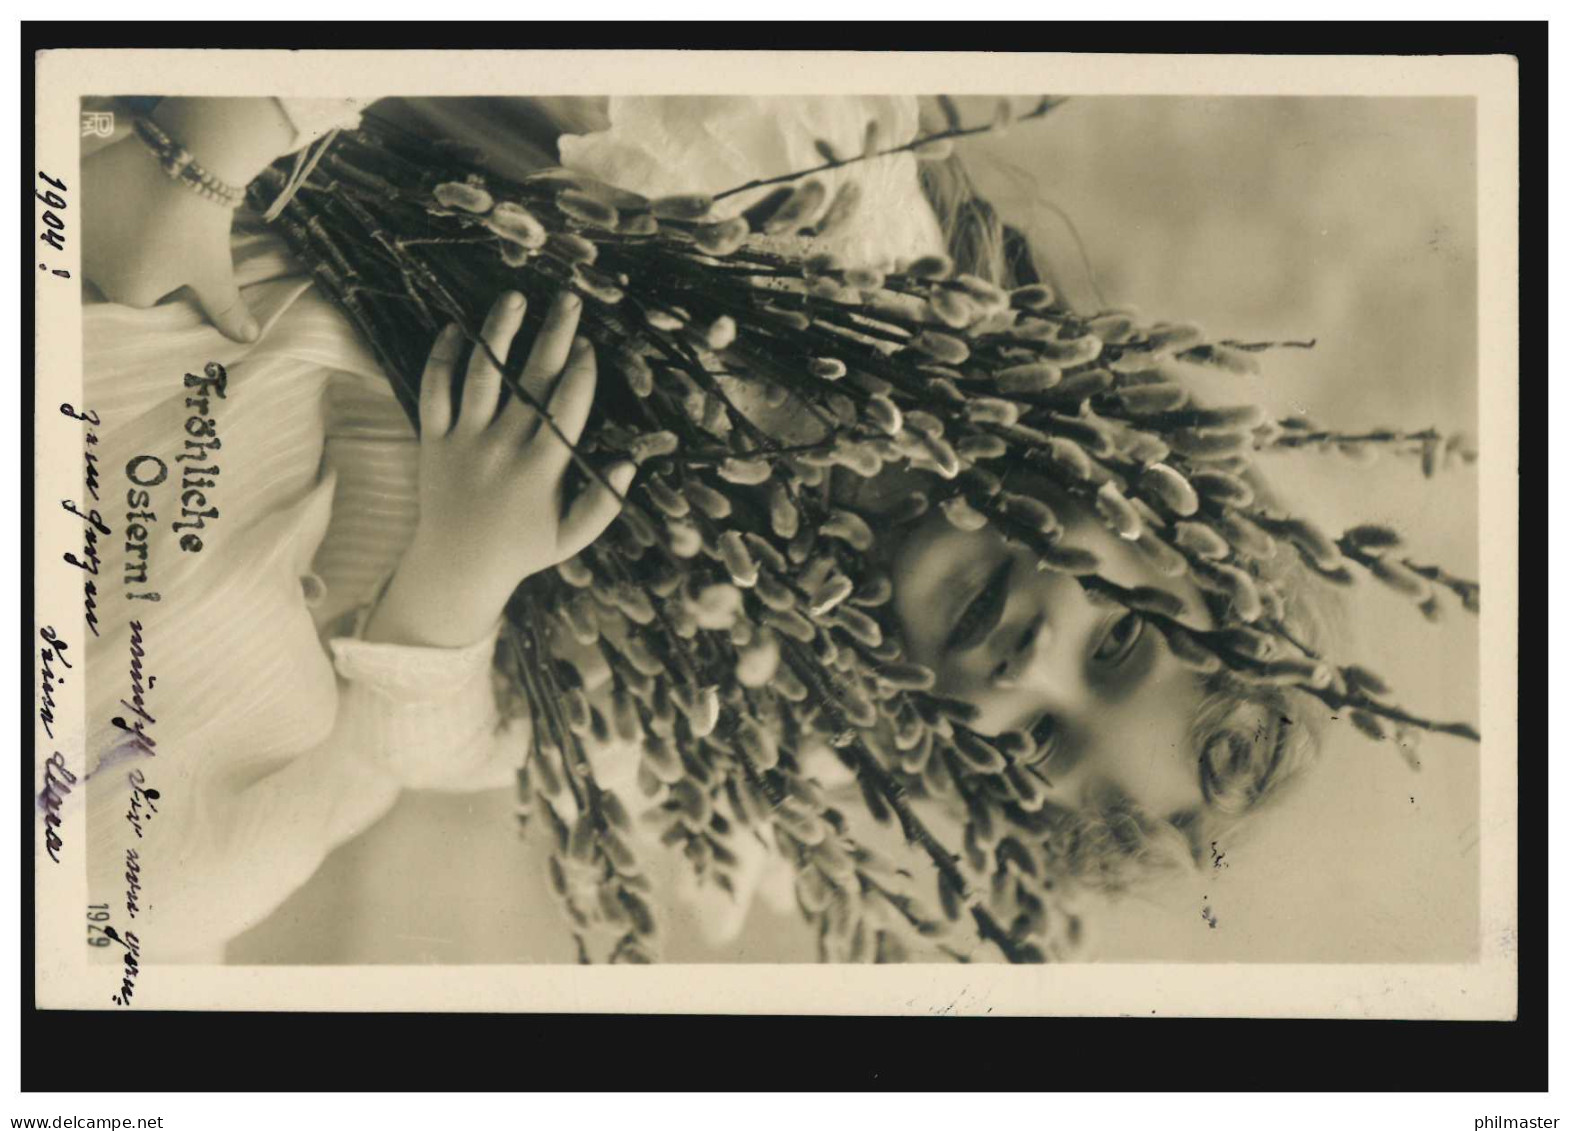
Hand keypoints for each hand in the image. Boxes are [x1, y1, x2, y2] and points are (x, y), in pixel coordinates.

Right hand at [81, 136, 258, 341]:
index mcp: (125, 293)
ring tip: (146, 214)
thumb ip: (225, 308)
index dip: (163, 284)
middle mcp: (92, 267)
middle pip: (115, 272)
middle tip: (164, 237)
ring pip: (98, 240)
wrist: (182, 164)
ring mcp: (79, 230)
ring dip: (116, 232)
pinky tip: (127, 195)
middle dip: (136, 260)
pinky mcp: (73, 194)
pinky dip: (104, 204)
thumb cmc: (197, 229)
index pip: (141, 300)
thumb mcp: (215, 272)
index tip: (179, 265)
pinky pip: (86, 208)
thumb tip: (249, 337)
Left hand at [363, 290, 635, 648]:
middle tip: (568, 299)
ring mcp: (466, 441)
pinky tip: (454, 329)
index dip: (581, 371)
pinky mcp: (433, 440)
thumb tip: (628, 463)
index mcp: (541, 469)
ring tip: (514, 298)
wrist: (456, 566)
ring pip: (482, 375)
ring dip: (498, 333)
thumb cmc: (522, 549)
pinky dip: (441, 358)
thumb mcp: (570, 537)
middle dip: (554, 335)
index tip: (589, 344)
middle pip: (533, 379)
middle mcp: (503, 448)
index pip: (567, 407)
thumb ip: (603, 503)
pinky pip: (434, 391)